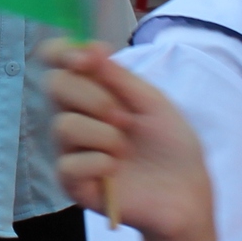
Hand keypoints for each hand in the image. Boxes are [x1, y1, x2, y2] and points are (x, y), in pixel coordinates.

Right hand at [42, 40, 213, 240]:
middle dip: (92, 96)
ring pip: (63, 126)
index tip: (82, 58)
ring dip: (103, 135)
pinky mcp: (72, 182)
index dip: (61, 52)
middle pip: (54, 85)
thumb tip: (89, 46)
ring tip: (125, 150)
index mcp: (94, 92)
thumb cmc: (172, 146)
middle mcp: (77, 116)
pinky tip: (115, 172)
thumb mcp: (153, 104)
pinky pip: (69, 164)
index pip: (58, 62)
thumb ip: (119, 77)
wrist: (187, 193)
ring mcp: (71, 149)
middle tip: (124, 117)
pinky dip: (98, 164)